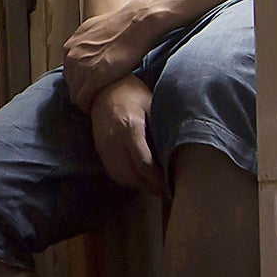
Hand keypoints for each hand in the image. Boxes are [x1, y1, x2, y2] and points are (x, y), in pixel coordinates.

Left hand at [63, 4, 150, 109]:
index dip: (79, 80)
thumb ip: (89, 41)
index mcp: (71, 45)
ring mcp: (81, 67)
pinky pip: (83, 99)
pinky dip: (88, 106)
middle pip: (70, 82)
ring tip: (96, 105)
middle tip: (93, 98)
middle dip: (80, 91)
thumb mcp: (96, 30)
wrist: (136, 24)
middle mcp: (71, 56)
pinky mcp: (93, 77)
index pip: (68, 70)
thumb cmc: (123, 25)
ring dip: (83, 101)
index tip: (89, 86)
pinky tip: (97, 108)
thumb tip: (92, 46)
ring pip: (75, 93)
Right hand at [89, 76, 161, 193]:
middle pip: (131, 176)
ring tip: (152, 184)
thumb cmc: (132, 93)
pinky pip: (112, 171)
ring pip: (120, 177)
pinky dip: (125, 178)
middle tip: (164, 189)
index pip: (143, 164)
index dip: (157, 179)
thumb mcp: (152, 104)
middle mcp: (114, 140)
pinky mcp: (99, 148)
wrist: (103, 87)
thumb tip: (178, 150)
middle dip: (148, 186)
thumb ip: (160, 127)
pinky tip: (137, 176)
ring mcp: (104, 145)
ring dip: (136, 184)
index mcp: (130, 127)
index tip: (169, 186)